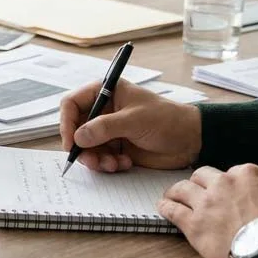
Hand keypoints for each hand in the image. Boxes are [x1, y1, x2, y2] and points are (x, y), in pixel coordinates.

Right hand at [59, 78, 201, 171]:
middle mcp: (103, 111)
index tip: (71, 142)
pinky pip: (99, 158)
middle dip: (82, 147)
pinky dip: (108, 164)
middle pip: (75, 129)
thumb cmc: (167, 119)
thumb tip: (78, 137)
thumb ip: (104, 127)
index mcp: (106, 93)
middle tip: (92, 160)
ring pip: (86, 147)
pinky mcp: (116, 147)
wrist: (190, 140)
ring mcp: (109, 130)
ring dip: (96, 159)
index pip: (72, 104)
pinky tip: (124, 163)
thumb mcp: (134, 120)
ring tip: (113, 165)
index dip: (66, 122)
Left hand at [158, 164, 257, 257]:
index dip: (227, 184)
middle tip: (196, 191)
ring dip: (176, 192)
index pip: (230, 172)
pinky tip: (163, 208)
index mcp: (248, 174)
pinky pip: (172, 210)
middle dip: (199, 183)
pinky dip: (166, 208)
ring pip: (182, 188)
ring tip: (171, 196)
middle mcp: (224, 182)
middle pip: (202, 175)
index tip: (224, 192)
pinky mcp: (194, 223)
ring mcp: (206, 202)